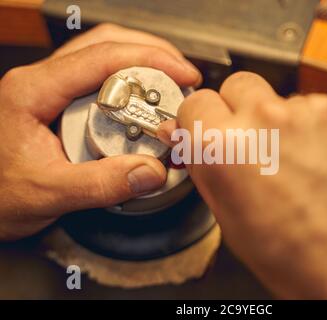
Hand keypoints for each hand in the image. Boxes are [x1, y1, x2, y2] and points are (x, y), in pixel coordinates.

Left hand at [0, 24, 200, 240]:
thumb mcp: (46, 194)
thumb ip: (100, 184)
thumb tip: (151, 171)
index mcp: (33, 90)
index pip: (102, 57)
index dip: (151, 59)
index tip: (183, 74)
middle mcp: (41, 80)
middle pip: (106, 45)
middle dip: (152, 55)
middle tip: (182, 77)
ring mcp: (49, 89)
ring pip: (103, 58)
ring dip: (142, 66)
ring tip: (169, 86)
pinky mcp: (58, 102)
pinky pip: (99, 80)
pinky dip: (129, 85)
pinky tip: (142, 103)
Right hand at [158, 72, 326, 298]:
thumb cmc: (304, 262)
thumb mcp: (232, 223)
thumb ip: (208, 170)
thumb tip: (192, 142)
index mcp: (226, 149)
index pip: (196, 103)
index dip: (202, 120)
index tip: (211, 128)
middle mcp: (268, 120)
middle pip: (239, 85)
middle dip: (241, 110)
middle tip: (258, 143)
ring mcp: (316, 110)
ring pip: (285, 100)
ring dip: (288, 124)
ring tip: (307, 165)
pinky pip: (326, 108)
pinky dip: (326, 129)